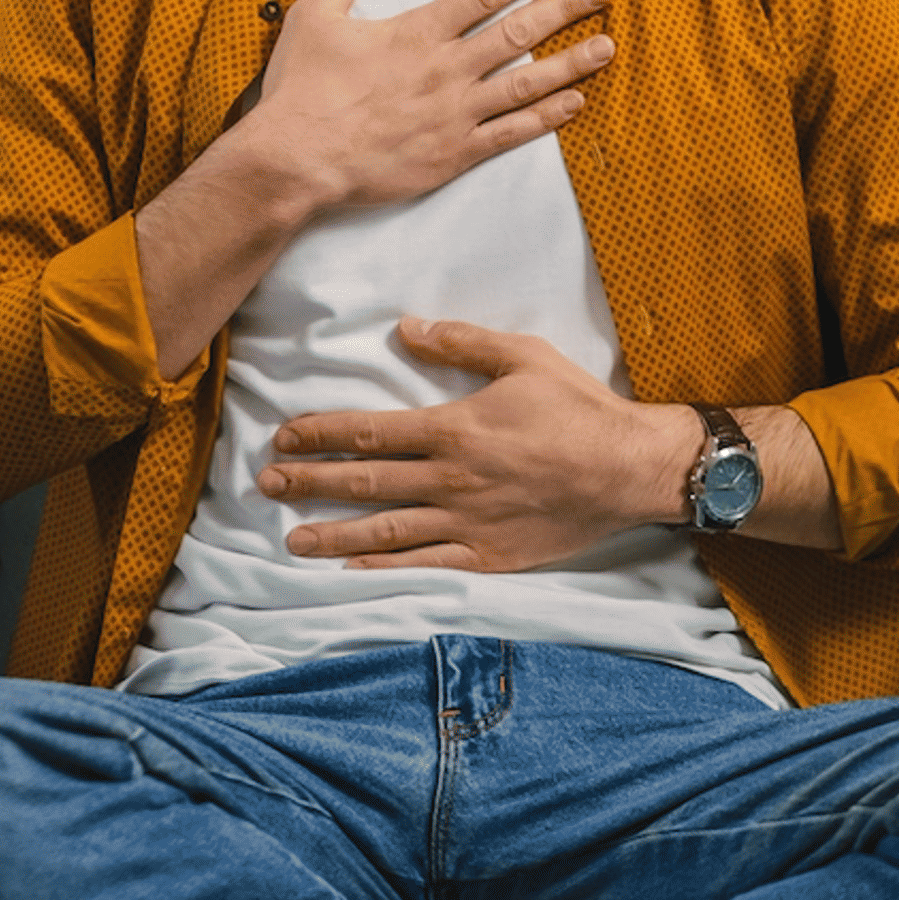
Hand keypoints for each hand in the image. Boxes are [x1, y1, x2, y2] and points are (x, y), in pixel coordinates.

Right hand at [240, 0, 613, 215]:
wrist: (295, 161)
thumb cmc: (302, 90)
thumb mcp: (316, 14)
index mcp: (418, 32)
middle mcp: (446, 69)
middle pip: (521, 31)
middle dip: (567, 7)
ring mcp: (454, 114)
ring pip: (526, 83)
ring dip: (570, 63)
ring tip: (605, 46)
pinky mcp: (453, 154)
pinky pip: (510, 133)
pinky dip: (545, 118)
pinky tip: (573, 104)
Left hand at [259, 318, 694, 571]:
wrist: (630, 468)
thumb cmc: (579, 408)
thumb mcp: (523, 357)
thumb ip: (462, 343)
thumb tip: (405, 328)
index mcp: (455, 428)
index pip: (370, 432)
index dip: (321, 433)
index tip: (286, 435)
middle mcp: (452, 478)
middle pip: (366, 481)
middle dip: (311, 481)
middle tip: (267, 484)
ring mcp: (468, 521)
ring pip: (386, 530)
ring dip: (334, 533)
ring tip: (291, 538)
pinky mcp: (490, 555)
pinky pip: (427, 564)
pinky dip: (386, 569)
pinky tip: (352, 571)